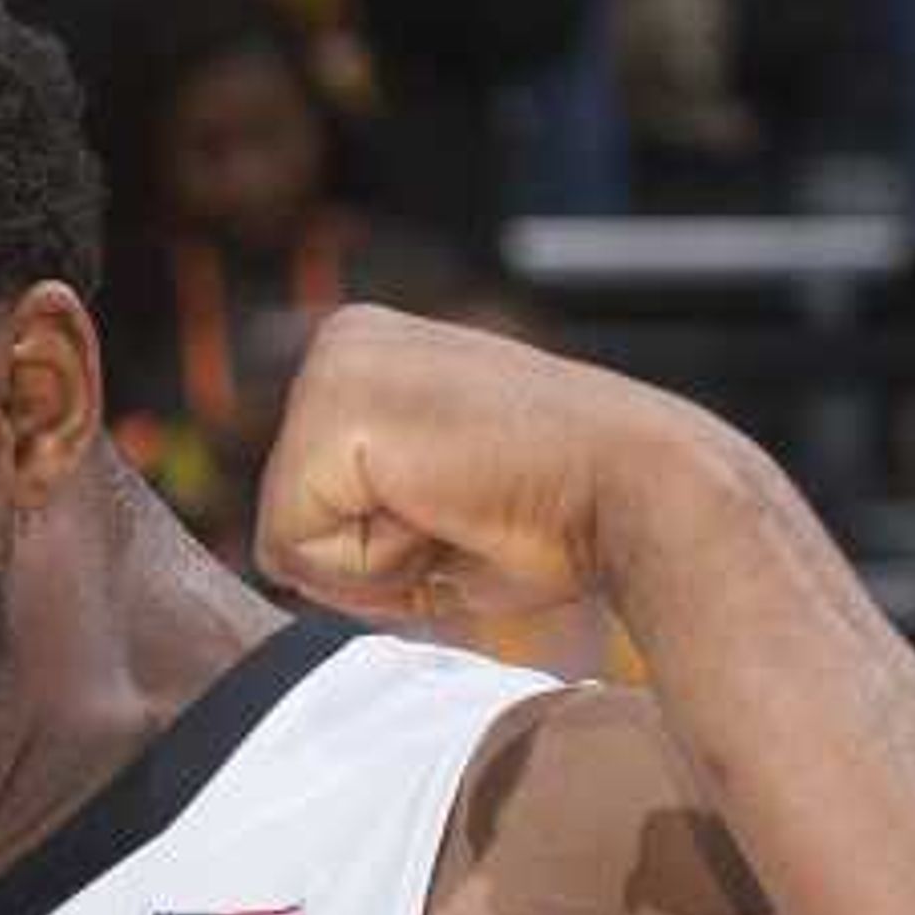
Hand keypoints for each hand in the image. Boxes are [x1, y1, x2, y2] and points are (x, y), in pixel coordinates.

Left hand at [255, 301, 719, 639]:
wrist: (636, 487)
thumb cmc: (557, 512)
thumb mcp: (434, 497)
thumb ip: (359, 513)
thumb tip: (278, 574)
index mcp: (364, 352)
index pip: (304, 500)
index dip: (377, 549)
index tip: (461, 507)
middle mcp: (340, 339)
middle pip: (284, 518)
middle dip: (368, 558)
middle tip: (463, 512)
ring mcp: (333, 365)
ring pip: (285, 539)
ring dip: (373, 565)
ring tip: (457, 510)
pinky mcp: (333, 411)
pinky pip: (293, 549)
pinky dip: (369, 568)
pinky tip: (443, 512)